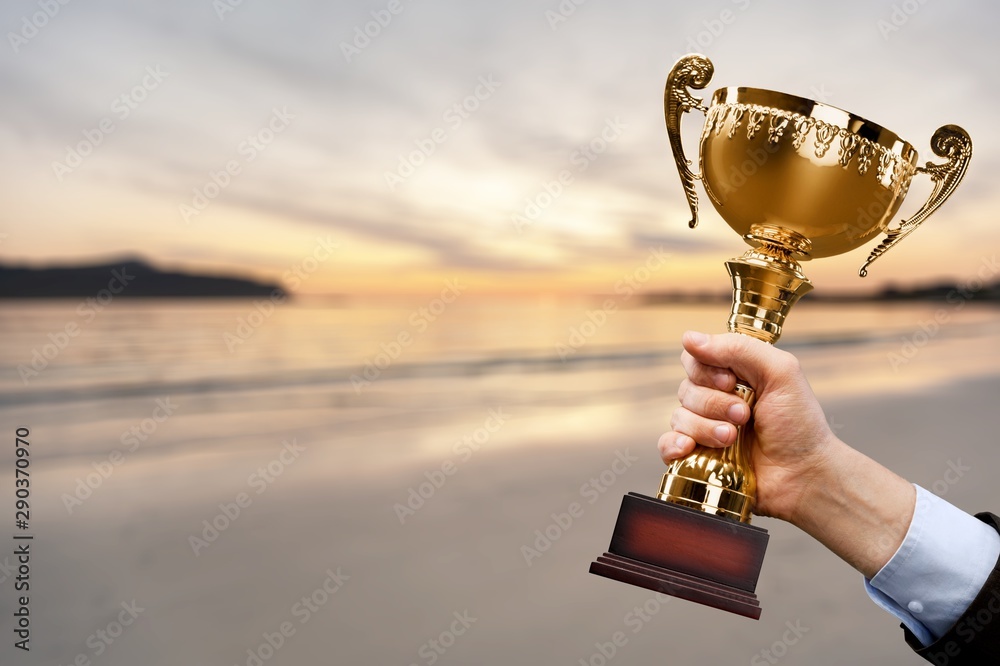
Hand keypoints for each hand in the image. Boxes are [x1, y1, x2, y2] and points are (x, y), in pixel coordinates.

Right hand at [657, 330, 837, 522]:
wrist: (804, 475)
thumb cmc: (799, 425)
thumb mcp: (780, 373)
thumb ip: (738, 348)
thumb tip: (690, 338)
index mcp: (735, 375)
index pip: (696, 359)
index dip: (706, 370)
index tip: (730, 381)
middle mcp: (717, 400)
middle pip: (686, 388)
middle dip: (714, 403)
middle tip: (744, 415)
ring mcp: (705, 429)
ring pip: (679, 417)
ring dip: (705, 427)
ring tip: (732, 439)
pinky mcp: (697, 457)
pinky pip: (666, 444)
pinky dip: (673, 444)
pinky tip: (689, 447)